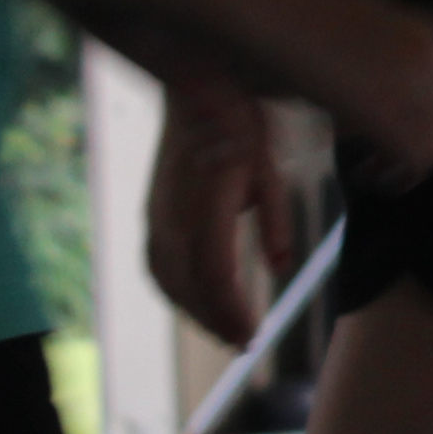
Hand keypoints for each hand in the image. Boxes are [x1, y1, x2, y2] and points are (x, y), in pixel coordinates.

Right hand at [143, 74, 292, 350]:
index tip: (253, 336)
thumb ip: (275, 219)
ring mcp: (157, 217)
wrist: (192, 89)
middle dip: (216, 321)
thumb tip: (280, 268)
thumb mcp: (268, 167)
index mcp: (206, 207)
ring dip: (195, 312)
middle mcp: (173, 218)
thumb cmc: (237, 124)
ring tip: (224, 330)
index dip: (232, 312)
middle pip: (190, 287)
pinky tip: (195, 301)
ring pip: (169, 281)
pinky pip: (157, 266)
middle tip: (245, 344)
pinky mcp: (152, 213)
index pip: (215, 276)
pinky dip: (176, 293)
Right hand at [222, 0, 432, 182]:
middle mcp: (429, 50)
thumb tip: (376, 112)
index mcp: (423, 29)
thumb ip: (373, 71)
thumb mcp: (343, 42)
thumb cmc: (277, 17)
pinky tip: (361, 170)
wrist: (248, 0)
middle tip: (383, 155)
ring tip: (367, 168)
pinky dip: (395, 174)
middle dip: (428, 141)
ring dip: (407, 163)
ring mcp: (413, 77)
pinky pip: (418, 159)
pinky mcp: (390, 108)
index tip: (400, 132)